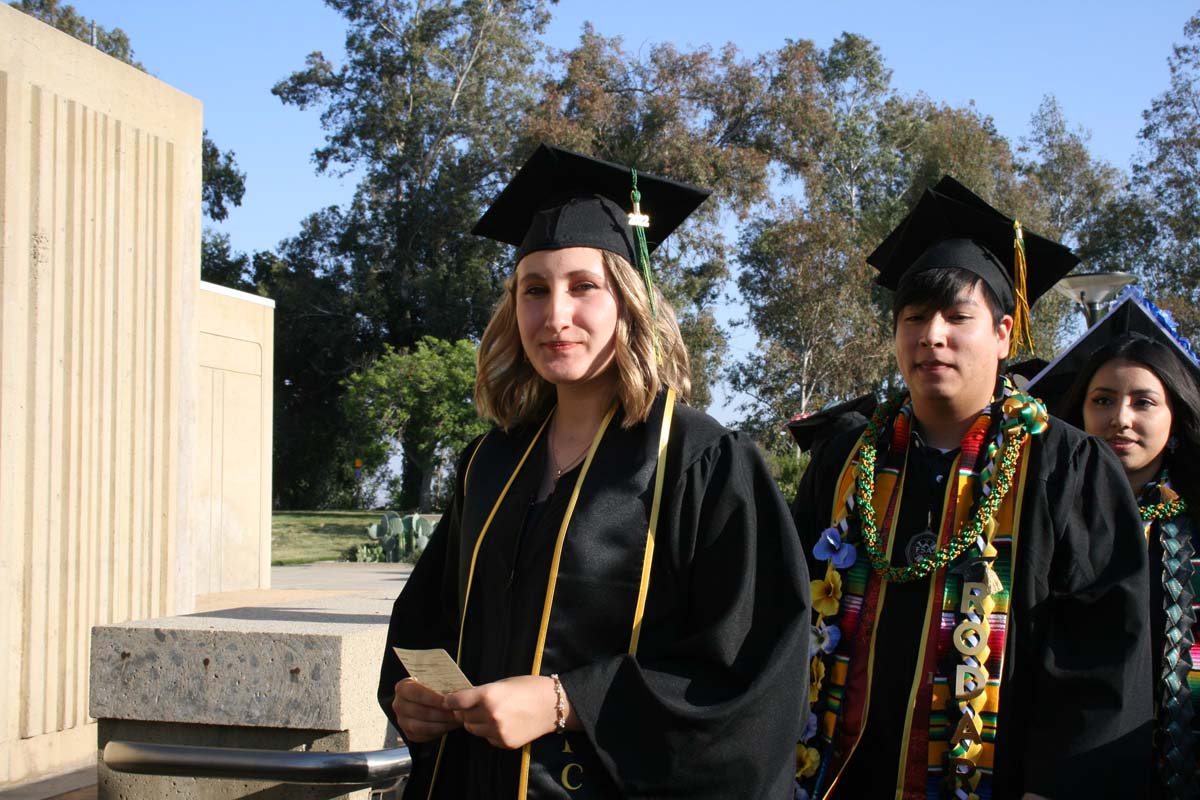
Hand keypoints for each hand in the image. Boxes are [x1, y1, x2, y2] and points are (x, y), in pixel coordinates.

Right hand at [391, 678, 460, 742]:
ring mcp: (402, 721)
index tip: (449, 701)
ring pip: (421, 726)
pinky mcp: (409, 733)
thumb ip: (441, 684)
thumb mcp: (435, 680)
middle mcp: (399, 705)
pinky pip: (423, 736)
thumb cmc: (433, 686)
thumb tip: (455, 692)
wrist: (427, 698)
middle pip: (419, 711)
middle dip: (441, 713)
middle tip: (457, 712)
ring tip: (456, 720)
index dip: (434, 698)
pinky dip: (438, 732)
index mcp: (403, 688)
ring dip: (441, 724)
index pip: (416, 693)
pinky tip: (449, 725)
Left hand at [444, 675, 567, 748]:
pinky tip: (503, 723)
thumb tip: (461, 701)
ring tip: (489, 714)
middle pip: (463, 717)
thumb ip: (481, 693)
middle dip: (465, 712)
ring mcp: (497, 731)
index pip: (456, 701)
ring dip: (475, 722)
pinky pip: (487, 738)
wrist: (553, 705)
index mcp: (488, 695)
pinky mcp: (504, 743)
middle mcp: (490, 715)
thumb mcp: (502, 683)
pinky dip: (489, 732)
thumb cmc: (528, 687)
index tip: (448, 701)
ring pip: (473, 730)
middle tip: (473, 706)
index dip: (450, 701)